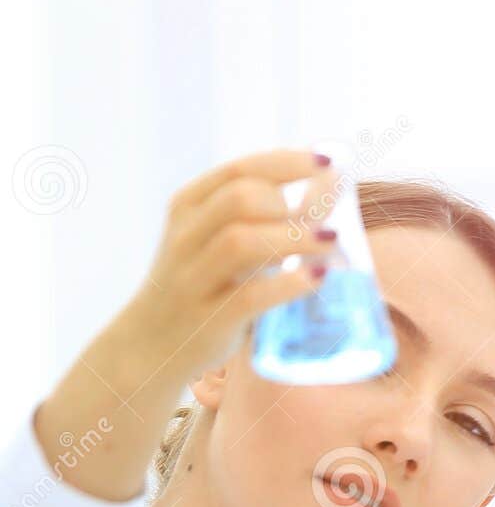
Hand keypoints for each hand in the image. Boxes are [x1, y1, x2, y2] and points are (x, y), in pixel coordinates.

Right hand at [35, 148, 332, 500]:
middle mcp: (187, 235)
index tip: (325, 162)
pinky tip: (317, 278)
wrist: (152, 344)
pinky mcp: (209, 317)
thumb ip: (271, 220)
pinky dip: (289, 284)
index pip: (239, 170)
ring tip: (329, 245)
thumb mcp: (229, 244)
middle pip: (239, 199)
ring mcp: (194, 277)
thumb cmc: (205, 287)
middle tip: (321, 225)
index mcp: (190, 206)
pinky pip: (250, 295)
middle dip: (287, 204)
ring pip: (242, 241)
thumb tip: (329, 190)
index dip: (286, 163)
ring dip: (293, 239)